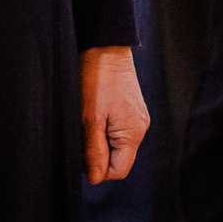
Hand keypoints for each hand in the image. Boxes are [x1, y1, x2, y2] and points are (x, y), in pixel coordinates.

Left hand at [80, 45, 148, 185]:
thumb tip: (96, 178)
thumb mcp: (89, 118)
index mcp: (133, 133)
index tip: (82, 148)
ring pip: (115, 143)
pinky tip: (93, 108)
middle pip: (117, 158)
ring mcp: (136, 116)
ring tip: (88, 115)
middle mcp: (140, 127)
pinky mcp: (130, 107)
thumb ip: (94, 151)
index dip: (97, 168)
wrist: (105, 43)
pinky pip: (116, 129)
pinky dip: (103, 126)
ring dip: (98, 137)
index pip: (118, 171)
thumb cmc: (97, 78)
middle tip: (82, 129)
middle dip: (97, 152)